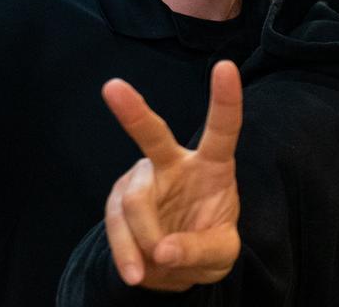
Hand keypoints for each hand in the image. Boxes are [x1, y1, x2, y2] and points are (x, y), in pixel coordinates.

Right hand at [102, 61, 242, 290]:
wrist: (173, 265)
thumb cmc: (207, 244)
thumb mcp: (221, 253)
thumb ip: (202, 250)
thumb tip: (163, 250)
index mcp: (214, 165)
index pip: (223, 128)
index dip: (225, 99)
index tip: (225, 67)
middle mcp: (175, 163)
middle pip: (154, 137)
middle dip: (134, 112)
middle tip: (113, 87)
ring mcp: (142, 181)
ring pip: (134, 202)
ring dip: (145, 238)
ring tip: (155, 265)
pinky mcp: (118, 202)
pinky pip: (116, 226)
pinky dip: (126, 253)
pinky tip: (136, 270)